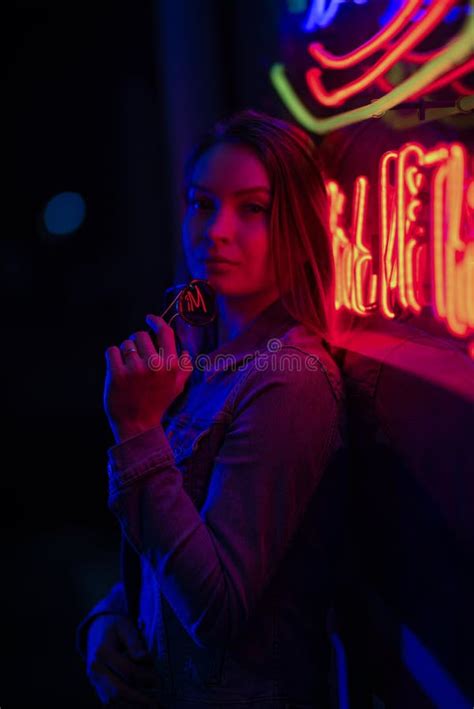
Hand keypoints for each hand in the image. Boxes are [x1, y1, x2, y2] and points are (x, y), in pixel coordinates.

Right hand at [86, 614, 158, 705]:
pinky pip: (108, 703)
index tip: (159, 681)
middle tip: (156, 704)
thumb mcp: (125, 627)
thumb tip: (144, 658)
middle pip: (117, 691)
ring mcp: (94, 680)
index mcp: (102, 652)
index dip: (145, 677)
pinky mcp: (96, 687)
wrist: (95, 629)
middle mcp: (95, 669)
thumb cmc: (114, 627)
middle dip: (139, 699)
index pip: (127, 671)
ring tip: (149, 706)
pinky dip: (124, 707)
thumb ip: (134, 643)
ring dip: (131, 706)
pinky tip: (138, 706)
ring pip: (112, 702)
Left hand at [104, 315, 192, 442]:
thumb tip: (184, 351)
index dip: (156, 321)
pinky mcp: (117, 374)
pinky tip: (117, 369)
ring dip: (125, 352)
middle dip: (137, 342)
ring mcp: (135, 369)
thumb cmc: (157, 404)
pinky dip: (113, 357)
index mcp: (172, 366)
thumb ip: (184, 368)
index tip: (149, 319)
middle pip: (141, 335)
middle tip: (137, 356)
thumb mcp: (177, 387)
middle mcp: (155, 365)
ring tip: (128, 367)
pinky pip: (112, 351)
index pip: (165, 332)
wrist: (137, 425)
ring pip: (126, 343)